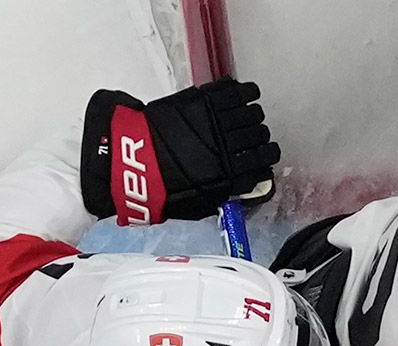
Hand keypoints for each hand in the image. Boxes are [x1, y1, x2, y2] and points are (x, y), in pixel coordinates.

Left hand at [80, 81, 278, 223]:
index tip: (265, 154)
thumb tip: (242, 187)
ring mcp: (216, 122)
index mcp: (231, 174)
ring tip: (252, 111)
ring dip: (254, 113)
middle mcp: (229, 146)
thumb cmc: (162, 190)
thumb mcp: (199, 202)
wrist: (129, 162)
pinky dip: (242, 90)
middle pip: (259, 134)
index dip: (267, 156)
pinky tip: (245, 92)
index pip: (263, 161)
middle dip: (260, 134)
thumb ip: (224, 194)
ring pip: (251, 113)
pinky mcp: (200, 101)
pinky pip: (230, 92)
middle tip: (255, 133)